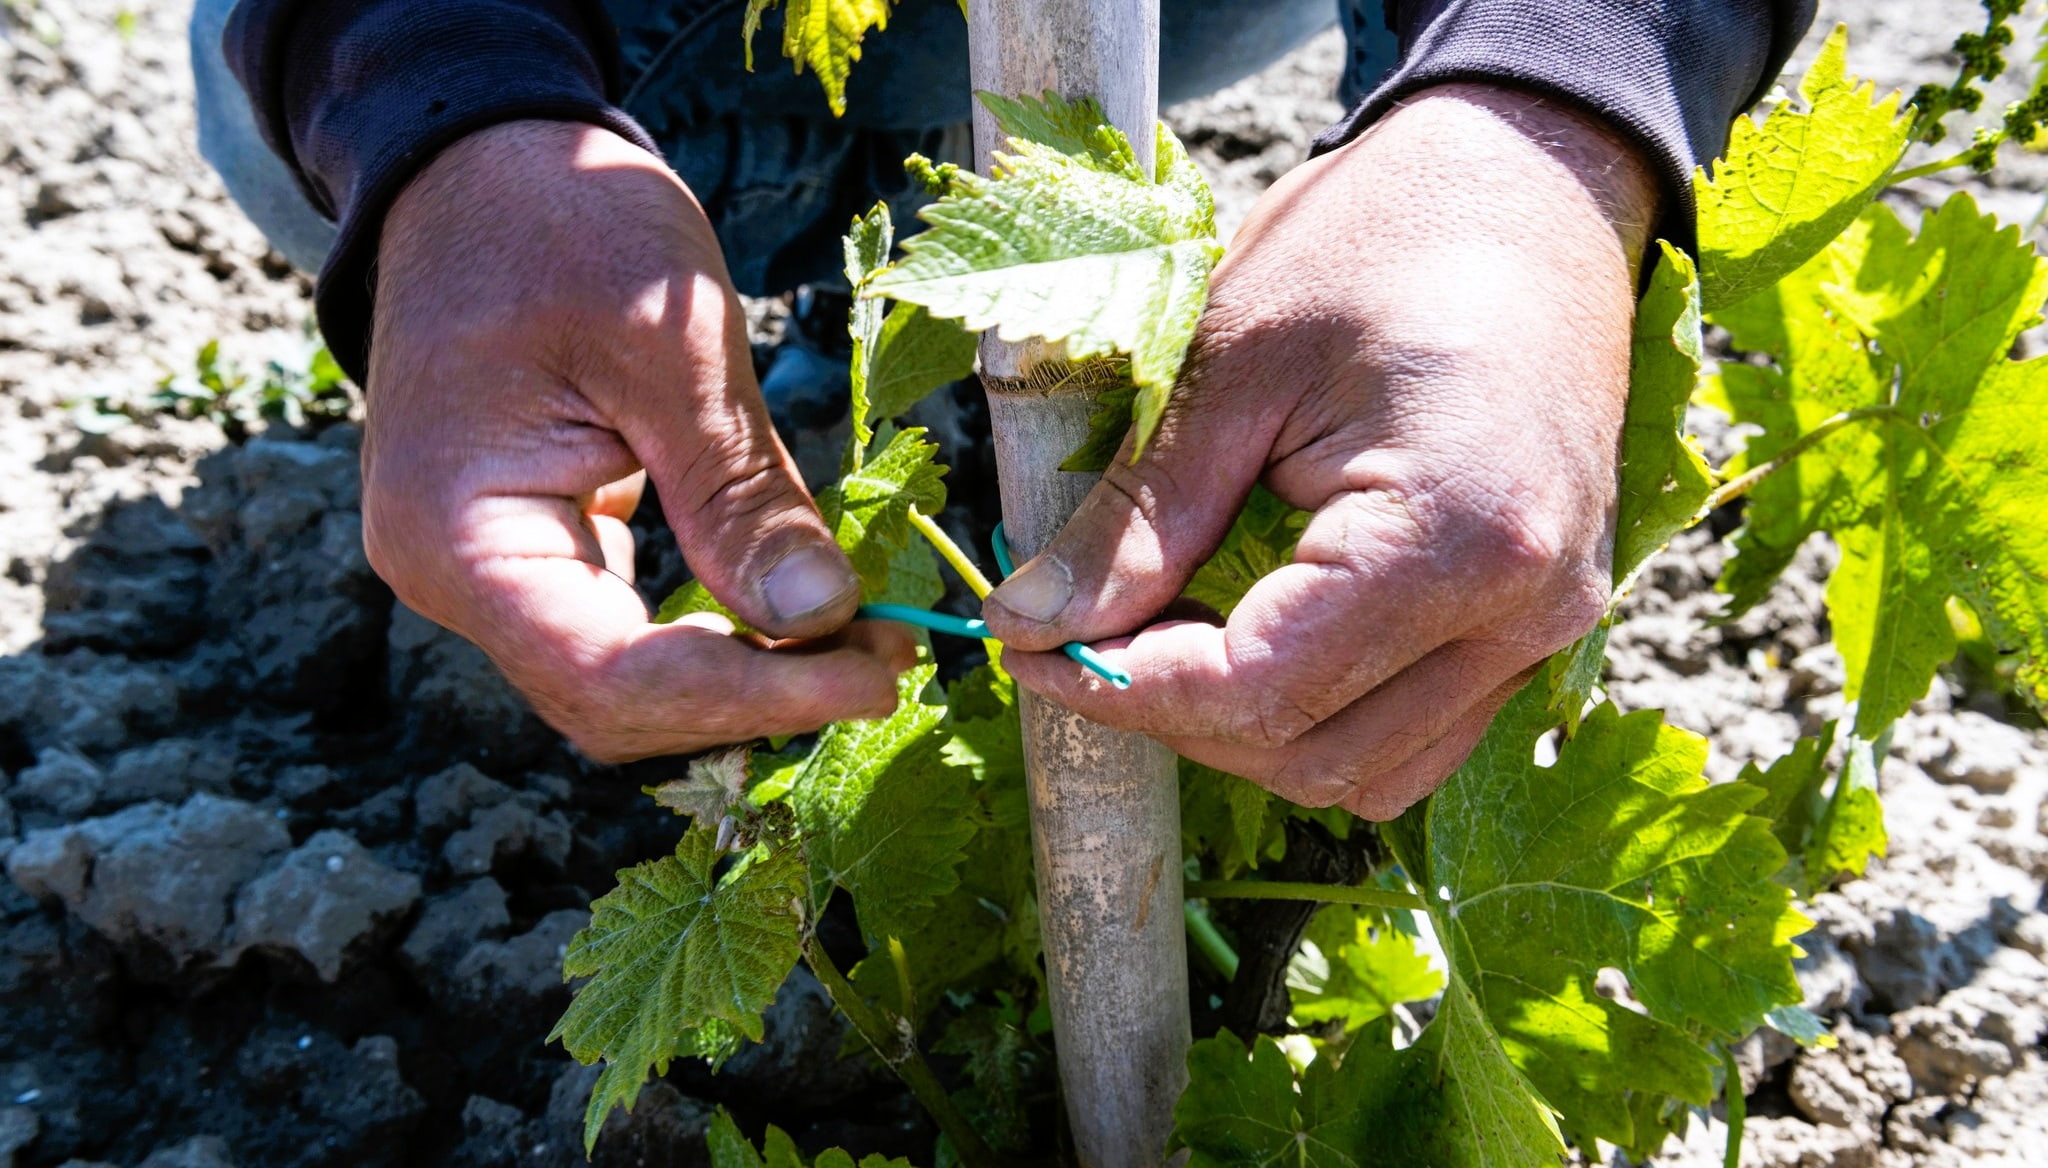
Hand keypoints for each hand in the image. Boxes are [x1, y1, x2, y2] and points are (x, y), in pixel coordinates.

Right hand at [363, 120, 914, 762]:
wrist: (487, 162)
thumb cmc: (565, 221)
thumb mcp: (672, 345)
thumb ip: (738, 493)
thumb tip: (820, 619)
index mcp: (457, 534)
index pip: (611, 677)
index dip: (752, 696)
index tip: (875, 678)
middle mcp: (451, 577)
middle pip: (615, 703)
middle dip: (759, 695)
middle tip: (889, 657)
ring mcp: (485, 571)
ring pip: (622, 683)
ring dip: (743, 679)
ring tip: (858, 641)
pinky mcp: (529, 551)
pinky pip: (620, 634)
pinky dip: (711, 640)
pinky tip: (793, 617)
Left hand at [982, 85, 1655, 817]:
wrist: (1529, 183)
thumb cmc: (1380, 237)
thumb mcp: (1232, 360)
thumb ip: (1138, 518)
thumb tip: (1032, 623)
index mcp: (1456, 535)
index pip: (1258, 690)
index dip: (1121, 690)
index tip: (1028, 650)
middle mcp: (1526, 609)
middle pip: (1312, 754)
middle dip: (1174, 715)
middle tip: (1078, 636)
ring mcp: (1548, 626)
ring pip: (1368, 771)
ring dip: (1246, 732)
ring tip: (1162, 632)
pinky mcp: (1540, 622)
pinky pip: (1418, 733)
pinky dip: (1322, 716)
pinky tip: (1253, 633)